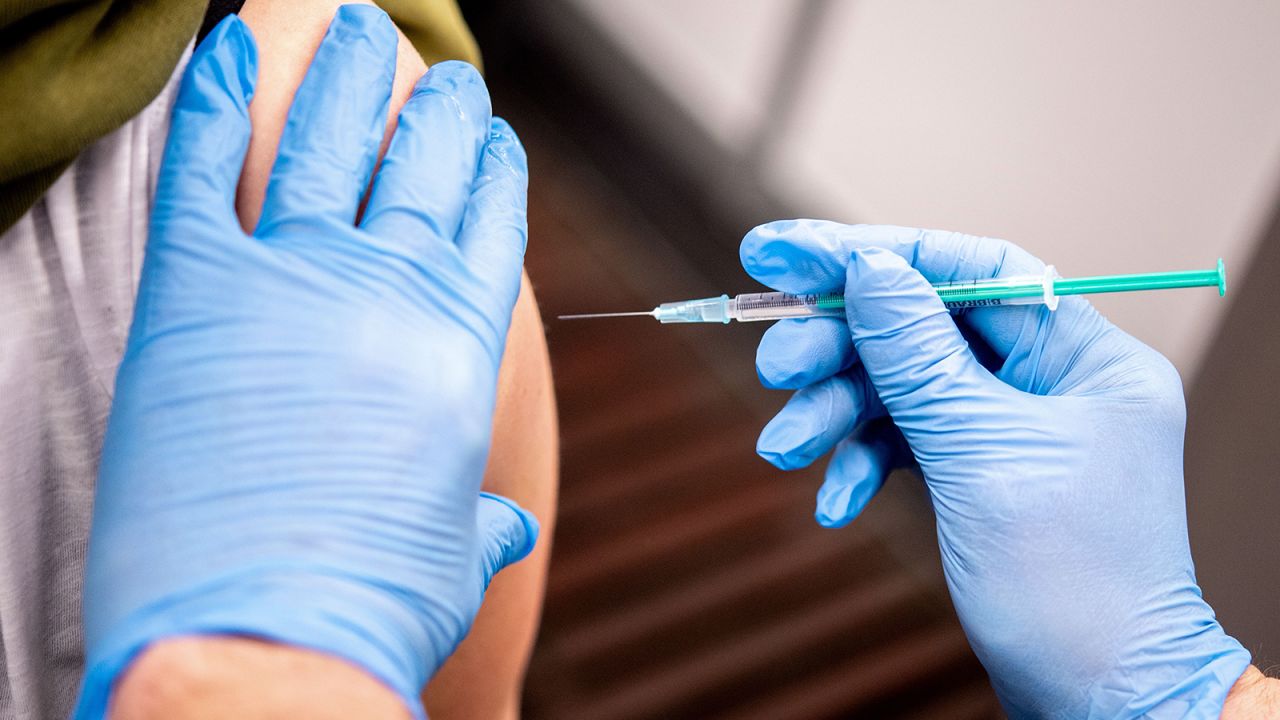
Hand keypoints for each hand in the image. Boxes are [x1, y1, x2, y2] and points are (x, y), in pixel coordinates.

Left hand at [75, 9, 535, 717]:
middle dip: (438, 111)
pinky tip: (224, 46)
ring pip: (326, 141)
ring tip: (355, 29)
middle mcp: (388, 287)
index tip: (494, 135)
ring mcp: (292, 277)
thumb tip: (506, 520)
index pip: (489, 220)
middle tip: (443, 74)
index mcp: (459, 343)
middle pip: (422, 164)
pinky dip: (211, 98)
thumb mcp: (457, 554)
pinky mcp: (196, 292)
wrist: (269, 636)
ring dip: (343, 76)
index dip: (494, 169)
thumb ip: (484, 517)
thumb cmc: (374, 604)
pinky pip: (204, 167)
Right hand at [742, 221, 1250, 716]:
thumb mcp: (983, 455)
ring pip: (901, 389)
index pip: (969, 270)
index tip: (786, 247)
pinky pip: (905, 444)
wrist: (1099, 702)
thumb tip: (869, 269)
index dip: (874, 252)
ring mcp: (1011, 429)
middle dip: (840, 348)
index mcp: (1083, 358)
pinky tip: (836, 502)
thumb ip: (918, 357)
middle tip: (773, 364)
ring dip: (836, 414)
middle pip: (922, 329)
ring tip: (783, 446)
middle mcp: (1049, 382)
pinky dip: (863, 464)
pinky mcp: (977, 474)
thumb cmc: (1072, 585)